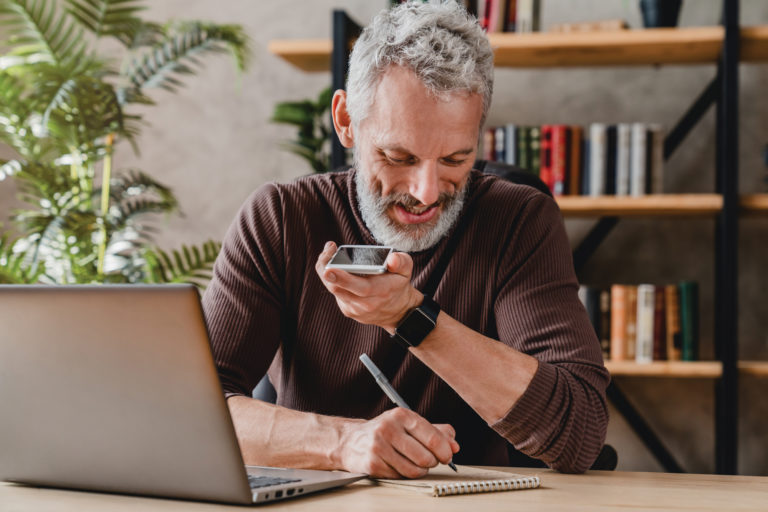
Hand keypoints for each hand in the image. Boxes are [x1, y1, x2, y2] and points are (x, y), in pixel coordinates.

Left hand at [316, 242, 422, 332]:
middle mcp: (365, 303)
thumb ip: (401, 262)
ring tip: (329, 253)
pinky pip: (335, 292)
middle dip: (326, 269)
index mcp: (381, 292)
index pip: (359, 287)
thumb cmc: (398, 285)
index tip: (329, 269)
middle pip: (337, 288)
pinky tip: (334, 266)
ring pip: (333, 289)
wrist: (397, 311)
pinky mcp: (347, 310)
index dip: (342, 278)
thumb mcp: (406, 271)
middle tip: (328, 250)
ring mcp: (354, 309)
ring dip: (326, 270)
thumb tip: (391, 259)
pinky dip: (332, 279)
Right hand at [337, 408, 458, 477]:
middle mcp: (388, 428)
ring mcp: (378, 447)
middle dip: (432, 462)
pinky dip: (404, 474)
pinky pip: (400, 477)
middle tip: (429, 460)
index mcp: (401, 415)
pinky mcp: (372, 464)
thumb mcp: (410, 424)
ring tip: (415, 463)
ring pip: (414, 470)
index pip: (432, 437)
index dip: (445, 451)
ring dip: (420, 470)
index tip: (448, 456)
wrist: (352, 440)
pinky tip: (399, 465)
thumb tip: (454, 446)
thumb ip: (436, 432)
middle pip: (425, 457)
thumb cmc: (387, 432)